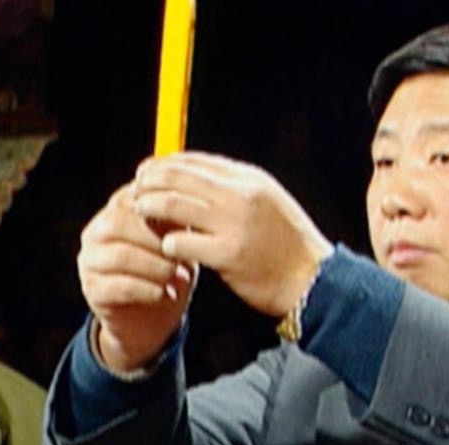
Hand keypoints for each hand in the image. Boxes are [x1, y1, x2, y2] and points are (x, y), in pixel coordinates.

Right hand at [78, 185, 196, 371]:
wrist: (152, 319)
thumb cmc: (168, 270)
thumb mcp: (177, 241)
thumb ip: (177, 221)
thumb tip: (189, 206)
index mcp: (116, 210)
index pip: (131, 197)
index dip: (159, 208)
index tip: (186, 224)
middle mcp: (97, 231)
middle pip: (118, 222)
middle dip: (154, 240)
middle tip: (181, 256)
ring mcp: (90, 261)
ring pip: (118, 256)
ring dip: (153, 267)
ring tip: (177, 277)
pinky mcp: (92, 290)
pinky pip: (116, 286)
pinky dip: (145, 290)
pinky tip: (165, 295)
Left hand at [132, 152, 332, 316]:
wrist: (312, 279)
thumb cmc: (286, 245)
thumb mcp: (266, 203)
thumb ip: (234, 190)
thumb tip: (195, 178)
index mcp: (249, 179)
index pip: (196, 160)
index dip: (165, 164)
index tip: (147, 172)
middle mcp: (241, 195)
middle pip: (179, 177)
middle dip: (150, 182)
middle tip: (135, 191)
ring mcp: (234, 225)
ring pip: (174, 205)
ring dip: (151, 209)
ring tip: (140, 214)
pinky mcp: (227, 255)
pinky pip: (181, 244)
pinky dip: (168, 245)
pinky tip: (165, 250)